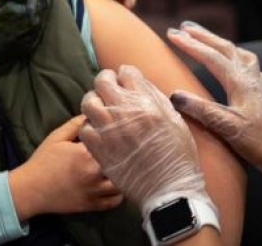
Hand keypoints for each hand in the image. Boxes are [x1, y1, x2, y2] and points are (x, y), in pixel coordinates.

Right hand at [9, 116, 122, 219]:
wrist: (30, 189)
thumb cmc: (42, 161)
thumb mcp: (57, 137)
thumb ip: (75, 124)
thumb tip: (92, 115)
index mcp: (85, 154)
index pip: (111, 143)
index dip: (116, 138)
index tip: (118, 135)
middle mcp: (93, 173)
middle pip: (120, 163)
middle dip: (123, 156)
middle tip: (125, 151)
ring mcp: (94, 191)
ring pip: (121, 183)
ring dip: (123, 175)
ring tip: (121, 168)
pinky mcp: (92, 205)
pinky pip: (115, 202)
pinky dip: (119, 194)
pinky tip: (115, 185)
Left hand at [79, 66, 212, 215]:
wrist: (168, 189)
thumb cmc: (177, 155)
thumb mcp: (174, 119)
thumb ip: (155, 98)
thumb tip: (139, 84)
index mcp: (144, 100)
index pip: (126, 72)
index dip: (126, 76)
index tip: (127, 82)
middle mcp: (122, 110)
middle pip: (102, 80)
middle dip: (106, 81)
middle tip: (110, 90)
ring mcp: (107, 128)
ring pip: (88, 101)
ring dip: (95, 102)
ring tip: (102, 110)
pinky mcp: (97, 147)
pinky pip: (84, 127)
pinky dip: (90, 127)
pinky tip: (99, 132)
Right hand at [166, 22, 261, 199]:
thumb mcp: (228, 128)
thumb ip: (202, 110)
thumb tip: (174, 95)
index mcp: (241, 83)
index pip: (211, 57)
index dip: (190, 45)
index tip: (171, 34)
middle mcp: (250, 80)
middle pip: (226, 48)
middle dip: (204, 36)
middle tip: (185, 27)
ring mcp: (259, 87)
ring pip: (241, 55)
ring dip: (223, 45)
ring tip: (210, 40)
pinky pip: (252, 71)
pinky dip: (241, 62)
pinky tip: (240, 69)